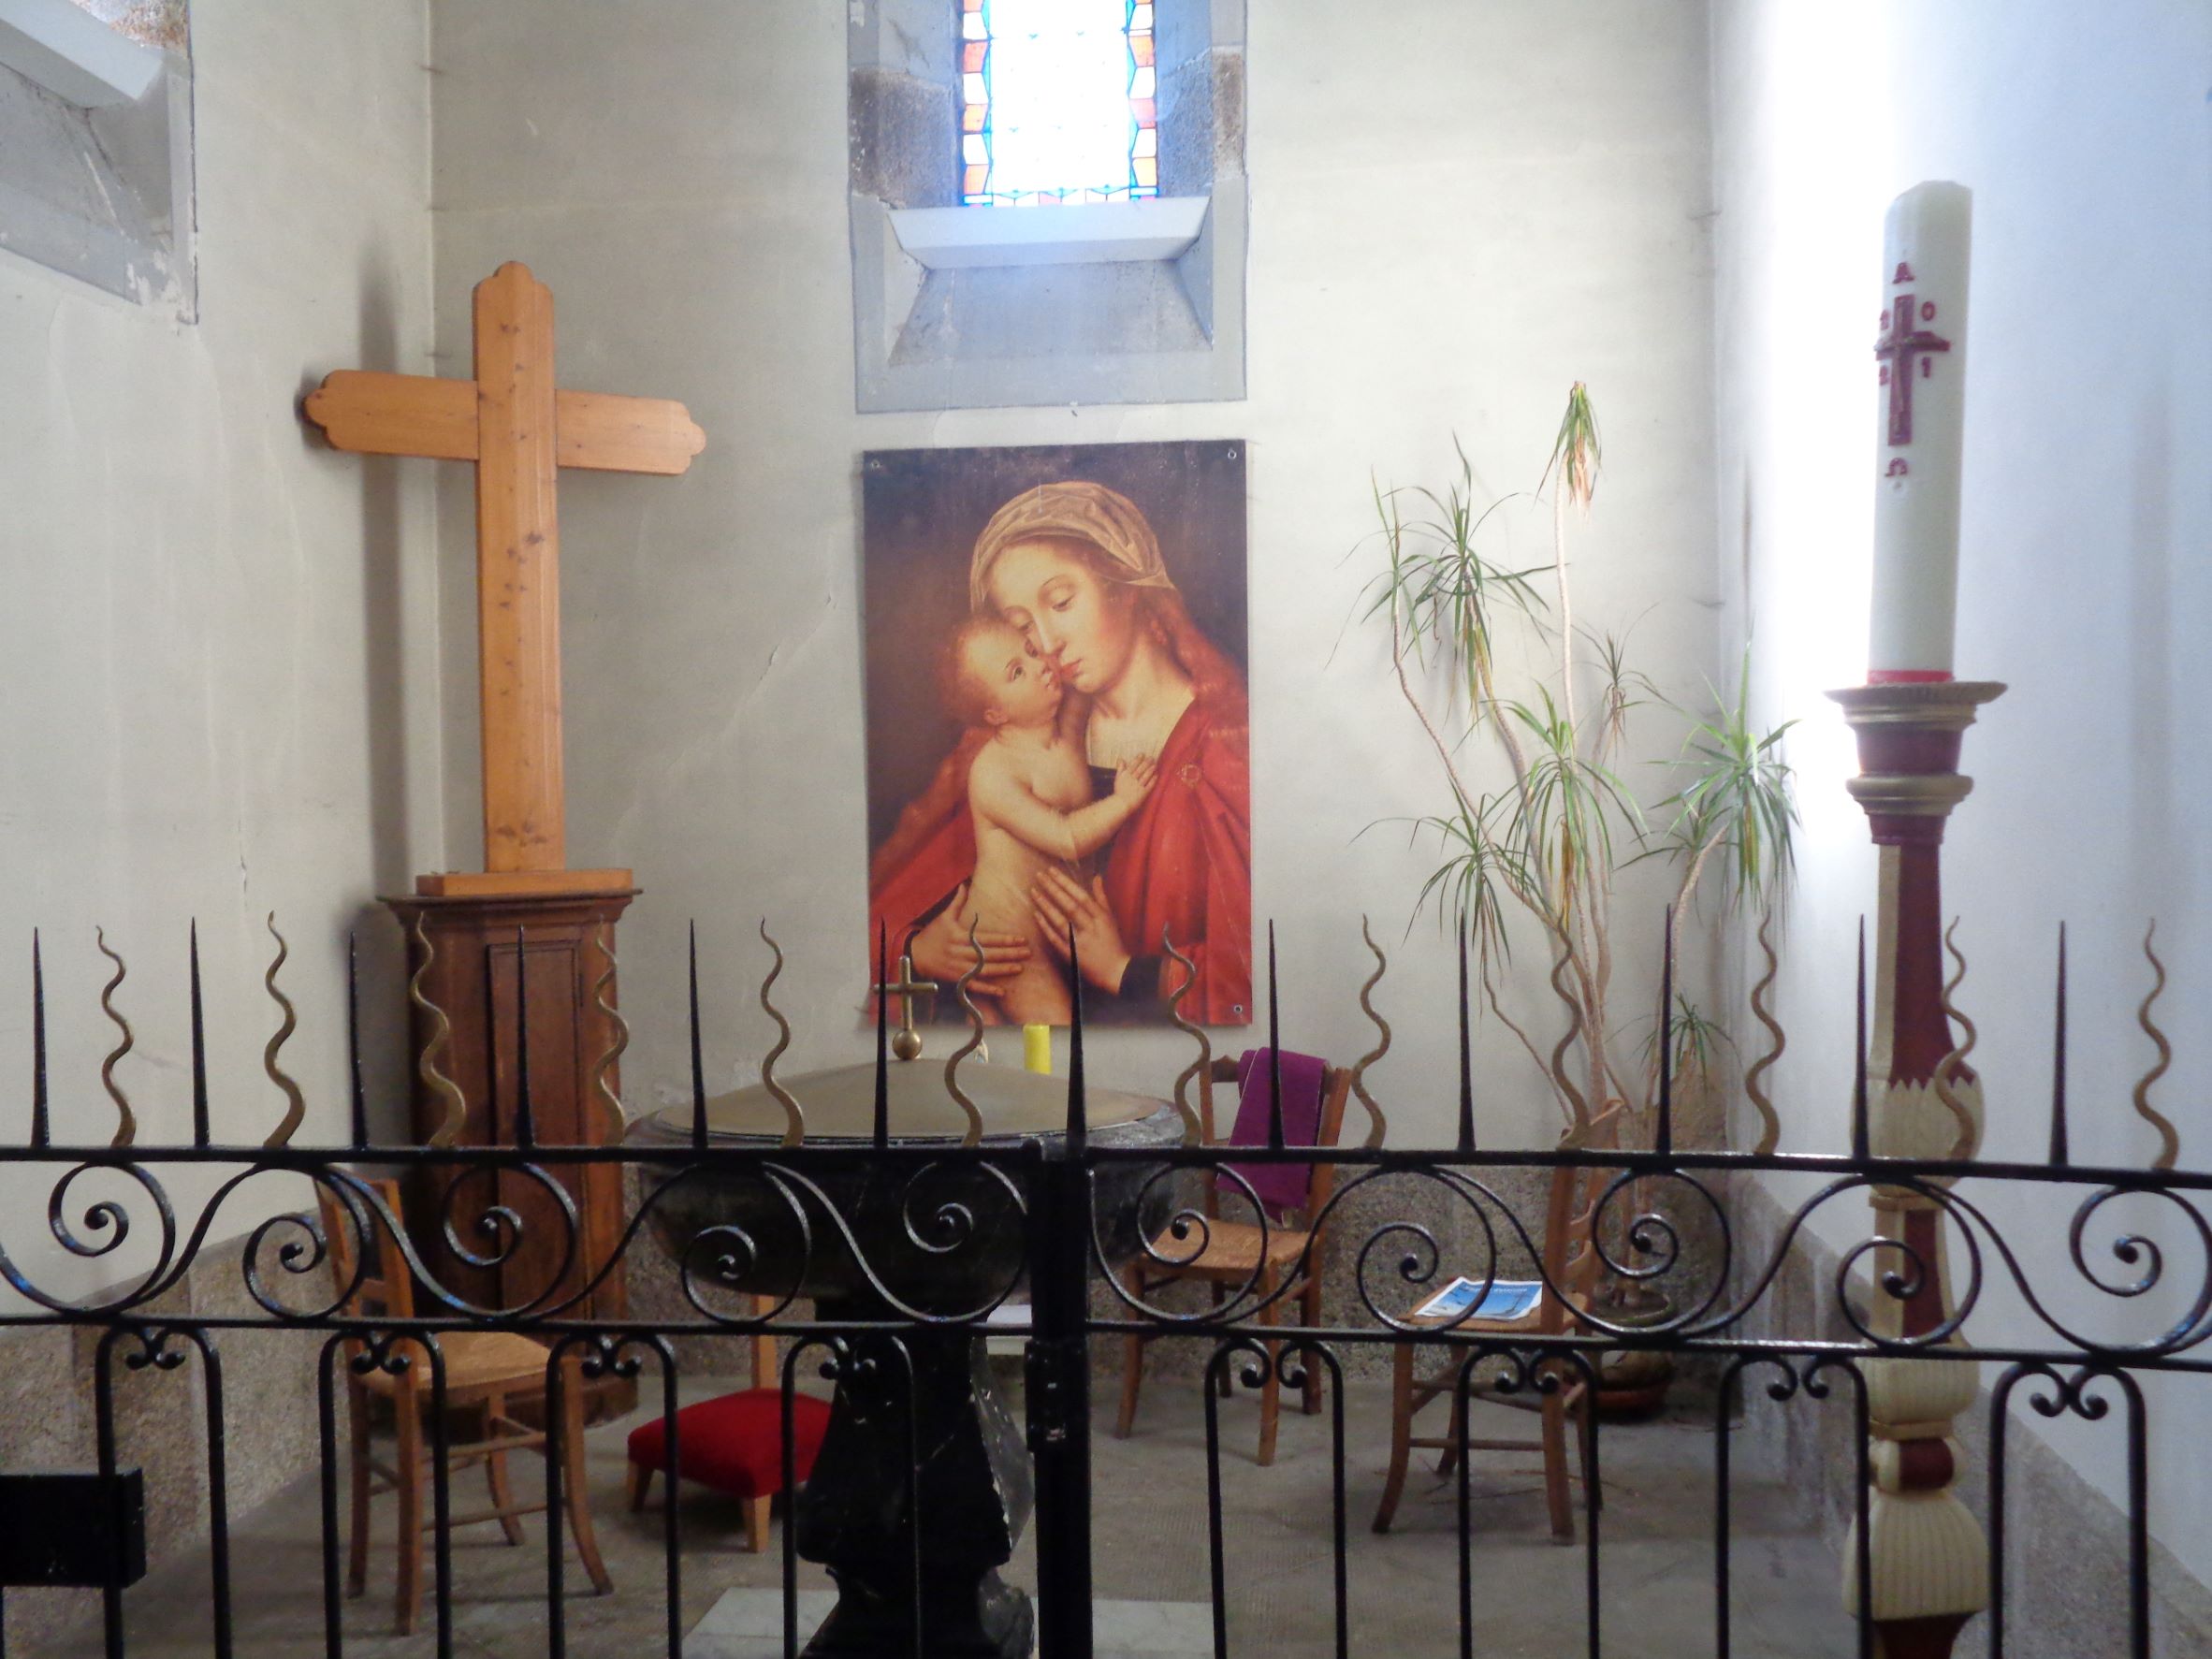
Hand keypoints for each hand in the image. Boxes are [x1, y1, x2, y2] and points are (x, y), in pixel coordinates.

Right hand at [905, 885, 1030, 997]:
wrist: (914, 955)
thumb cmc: (932, 934)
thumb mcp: (944, 917)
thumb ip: (957, 902)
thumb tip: (964, 884)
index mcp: (960, 936)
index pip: (987, 938)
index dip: (1005, 939)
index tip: (1021, 939)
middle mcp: (960, 952)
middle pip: (989, 954)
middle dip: (1009, 954)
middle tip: (1028, 953)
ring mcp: (958, 968)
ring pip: (984, 970)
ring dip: (1003, 970)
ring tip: (1020, 968)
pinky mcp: (956, 979)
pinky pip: (973, 986)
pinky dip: (987, 990)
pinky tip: (1002, 991)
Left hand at [1030, 868, 1129, 992]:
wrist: (1116, 972)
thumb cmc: (1113, 942)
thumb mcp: (1110, 918)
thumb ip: (1101, 897)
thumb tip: (1096, 877)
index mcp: (1101, 918)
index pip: (1081, 896)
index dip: (1065, 883)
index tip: (1052, 871)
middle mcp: (1090, 928)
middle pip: (1069, 905)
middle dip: (1053, 889)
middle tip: (1039, 875)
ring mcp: (1080, 942)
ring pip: (1060, 921)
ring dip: (1046, 905)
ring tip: (1034, 891)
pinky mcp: (1071, 955)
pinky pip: (1055, 939)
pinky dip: (1045, 927)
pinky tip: (1036, 915)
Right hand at [1111, 753, 1158, 803]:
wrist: (1121, 804)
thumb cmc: (1119, 791)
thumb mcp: (1118, 778)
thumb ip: (1120, 768)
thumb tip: (1121, 758)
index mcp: (1126, 776)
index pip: (1133, 765)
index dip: (1138, 759)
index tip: (1142, 754)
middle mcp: (1132, 780)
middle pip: (1140, 769)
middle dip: (1146, 763)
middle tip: (1152, 758)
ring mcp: (1138, 786)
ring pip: (1145, 776)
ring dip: (1150, 770)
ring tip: (1155, 765)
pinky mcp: (1143, 793)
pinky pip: (1149, 785)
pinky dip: (1153, 780)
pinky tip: (1156, 775)